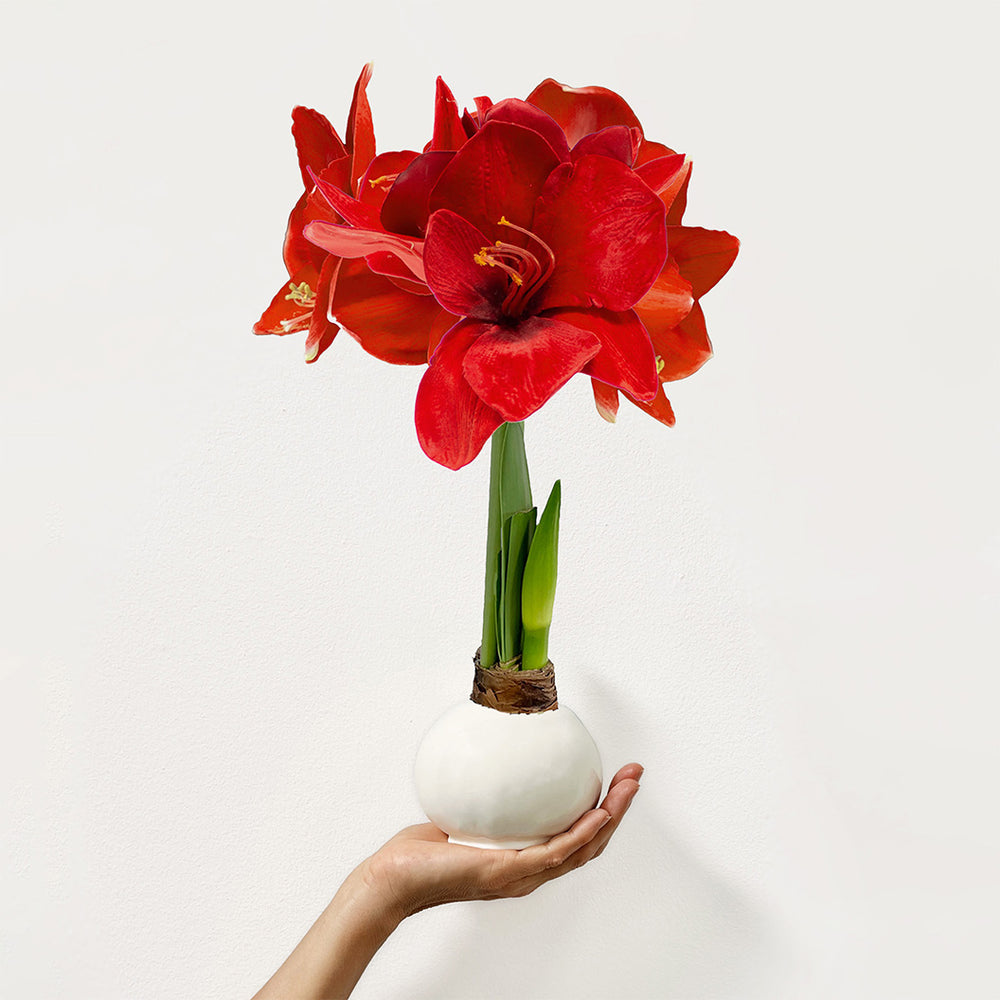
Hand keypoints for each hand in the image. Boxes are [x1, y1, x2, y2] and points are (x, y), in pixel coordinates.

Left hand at [361, 763, 642, 919]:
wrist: (392, 881)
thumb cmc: (419, 852)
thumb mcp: (461, 809)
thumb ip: (484, 789)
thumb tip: (494, 746)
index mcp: (523, 859)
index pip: (573, 836)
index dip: (601, 810)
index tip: (616, 777)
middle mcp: (528, 872)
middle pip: (588, 843)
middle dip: (618, 809)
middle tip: (635, 776)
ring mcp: (520, 877)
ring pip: (581, 848)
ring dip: (611, 817)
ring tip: (627, 788)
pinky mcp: (506, 875)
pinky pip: (553, 853)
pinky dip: (581, 834)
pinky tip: (597, 814)